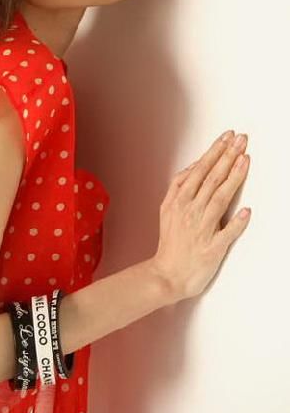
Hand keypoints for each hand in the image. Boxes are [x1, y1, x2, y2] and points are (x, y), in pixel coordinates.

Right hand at [152, 131, 250, 301]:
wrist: (166, 275)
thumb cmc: (170, 243)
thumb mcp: (166, 209)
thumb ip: (178, 187)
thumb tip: (194, 167)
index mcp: (179, 200)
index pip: (200, 170)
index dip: (215, 152)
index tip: (228, 137)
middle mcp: (190, 211)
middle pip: (211, 179)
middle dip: (227, 156)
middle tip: (241, 139)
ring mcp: (201, 229)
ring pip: (220, 199)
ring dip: (233, 178)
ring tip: (245, 160)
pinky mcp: (212, 249)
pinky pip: (227, 234)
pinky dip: (236, 223)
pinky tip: (247, 212)